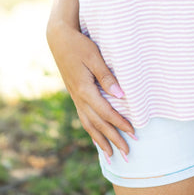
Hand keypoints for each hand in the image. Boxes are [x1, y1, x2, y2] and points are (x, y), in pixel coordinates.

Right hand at [47, 21, 134, 160]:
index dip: (121, 124)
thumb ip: (107, 76)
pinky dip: (92, 130)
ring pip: (89, 125)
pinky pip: (84, 118)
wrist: (59, 39)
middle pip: (98, 124)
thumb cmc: (79, 45)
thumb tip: (121, 95)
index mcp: (85, 90)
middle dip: (113, 139)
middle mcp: (79, 98)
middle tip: (127, 154)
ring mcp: (76, 97)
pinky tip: (97, 137)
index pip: (106, 113)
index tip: (134, 133)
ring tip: (111, 155)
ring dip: (101, 140)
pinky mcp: (75, 94)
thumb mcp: (94, 57)